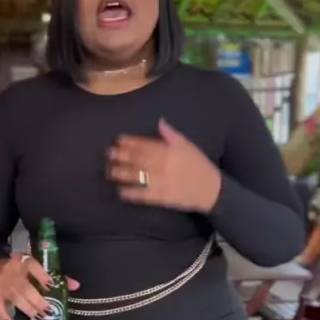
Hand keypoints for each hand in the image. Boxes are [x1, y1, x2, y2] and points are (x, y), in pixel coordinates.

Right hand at [0, 255, 79, 319]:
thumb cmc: (20, 268)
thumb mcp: (35, 267)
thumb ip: (56, 276)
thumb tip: (76, 286)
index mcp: (24, 261)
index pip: (32, 266)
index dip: (41, 275)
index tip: (51, 285)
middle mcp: (12, 271)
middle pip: (25, 287)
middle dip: (37, 300)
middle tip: (49, 311)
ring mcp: (2, 283)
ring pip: (16, 297)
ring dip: (28, 308)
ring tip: (39, 317)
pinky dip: (3, 315)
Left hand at [107, 118, 221, 212]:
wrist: (210, 190)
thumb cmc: (199, 165)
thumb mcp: (187, 146)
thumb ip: (171, 134)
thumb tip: (160, 122)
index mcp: (168, 151)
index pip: (145, 145)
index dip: (130, 142)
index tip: (119, 141)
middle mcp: (162, 165)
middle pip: (137, 159)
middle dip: (121, 156)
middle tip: (109, 154)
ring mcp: (160, 182)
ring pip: (136, 176)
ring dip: (121, 173)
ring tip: (110, 172)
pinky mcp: (161, 197)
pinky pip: (142, 195)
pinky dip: (131, 193)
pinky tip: (121, 192)